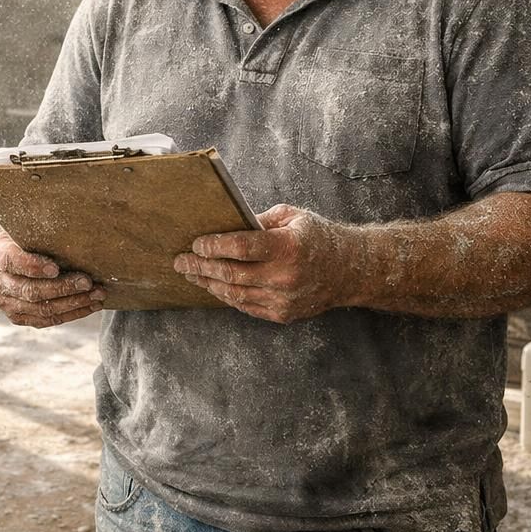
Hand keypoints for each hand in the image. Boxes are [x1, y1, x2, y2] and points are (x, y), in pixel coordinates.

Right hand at [0, 231, 105, 327]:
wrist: (8, 251)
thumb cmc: (25, 234)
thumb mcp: (26, 224)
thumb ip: (41, 225)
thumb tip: (73, 218)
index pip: (11, 261)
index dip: (33, 266)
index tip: (56, 267)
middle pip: (30, 290)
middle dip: (62, 287)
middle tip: (88, 282)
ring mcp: (5, 302)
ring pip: (40, 309)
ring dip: (72, 303)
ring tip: (97, 295)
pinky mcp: (17, 316)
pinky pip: (45, 320)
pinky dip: (70, 314)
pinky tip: (90, 306)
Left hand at [172, 204, 356, 322]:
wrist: (349, 270)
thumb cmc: (318, 238)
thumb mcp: (291, 217)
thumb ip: (258, 221)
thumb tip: (225, 225)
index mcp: (287, 247)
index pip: (241, 247)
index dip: (214, 246)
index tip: (196, 244)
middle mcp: (285, 276)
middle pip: (231, 274)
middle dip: (201, 267)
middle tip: (180, 262)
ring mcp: (283, 299)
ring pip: (234, 294)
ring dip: (208, 284)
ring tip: (192, 274)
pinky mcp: (282, 314)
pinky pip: (245, 306)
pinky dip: (227, 296)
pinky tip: (214, 286)